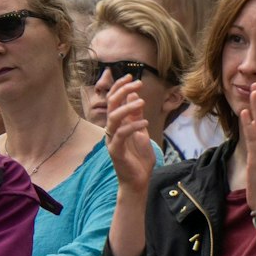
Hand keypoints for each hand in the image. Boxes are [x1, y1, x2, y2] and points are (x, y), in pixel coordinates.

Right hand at [102, 76, 153, 190]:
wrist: (138, 179)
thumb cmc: (139, 156)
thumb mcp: (141, 131)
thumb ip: (136, 115)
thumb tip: (134, 95)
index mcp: (117, 124)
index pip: (114, 101)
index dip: (120, 87)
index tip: (131, 76)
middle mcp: (111, 130)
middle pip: (111, 105)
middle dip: (122, 91)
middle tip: (137, 83)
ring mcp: (112, 140)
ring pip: (113, 118)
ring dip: (127, 107)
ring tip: (142, 101)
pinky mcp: (115, 151)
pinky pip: (121, 135)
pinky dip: (133, 126)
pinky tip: (144, 123)